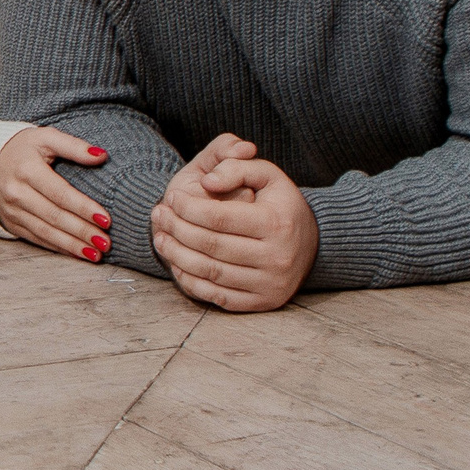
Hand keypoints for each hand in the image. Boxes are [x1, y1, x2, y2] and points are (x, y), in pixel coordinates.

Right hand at [0, 126, 113, 259]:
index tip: (106, 220)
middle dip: (82, 232)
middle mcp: (16, 192)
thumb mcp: (45, 138)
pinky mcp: (11, 222)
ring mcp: (12, 210)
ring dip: (72, 245)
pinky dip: (58, 248)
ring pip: (46, 232)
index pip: (60, 193)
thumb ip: (73, 146)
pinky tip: (77, 253)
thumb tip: (101, 156)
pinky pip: (37, 238)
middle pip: (54, 216)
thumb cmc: (21, 149)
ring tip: (95, 254)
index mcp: (26, 169)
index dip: (83, 208)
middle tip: (105, 243)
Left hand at [150, 133, 318, 311]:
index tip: (170, 196)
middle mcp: (277, 257)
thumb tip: (208, 181)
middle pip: (211, 245)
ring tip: (159, 238)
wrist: (312, 242)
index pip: (218, 217)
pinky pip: (219, 297)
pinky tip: (177, 264)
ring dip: (177, 255)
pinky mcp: (264, 302)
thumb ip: (235, 166)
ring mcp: (271, 284)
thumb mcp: (266, 174)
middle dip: (176, 228)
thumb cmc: (280, 203)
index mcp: (277, 223)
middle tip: (157, 215)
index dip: (187, 207)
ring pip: (211, 272)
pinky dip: (192, 281)